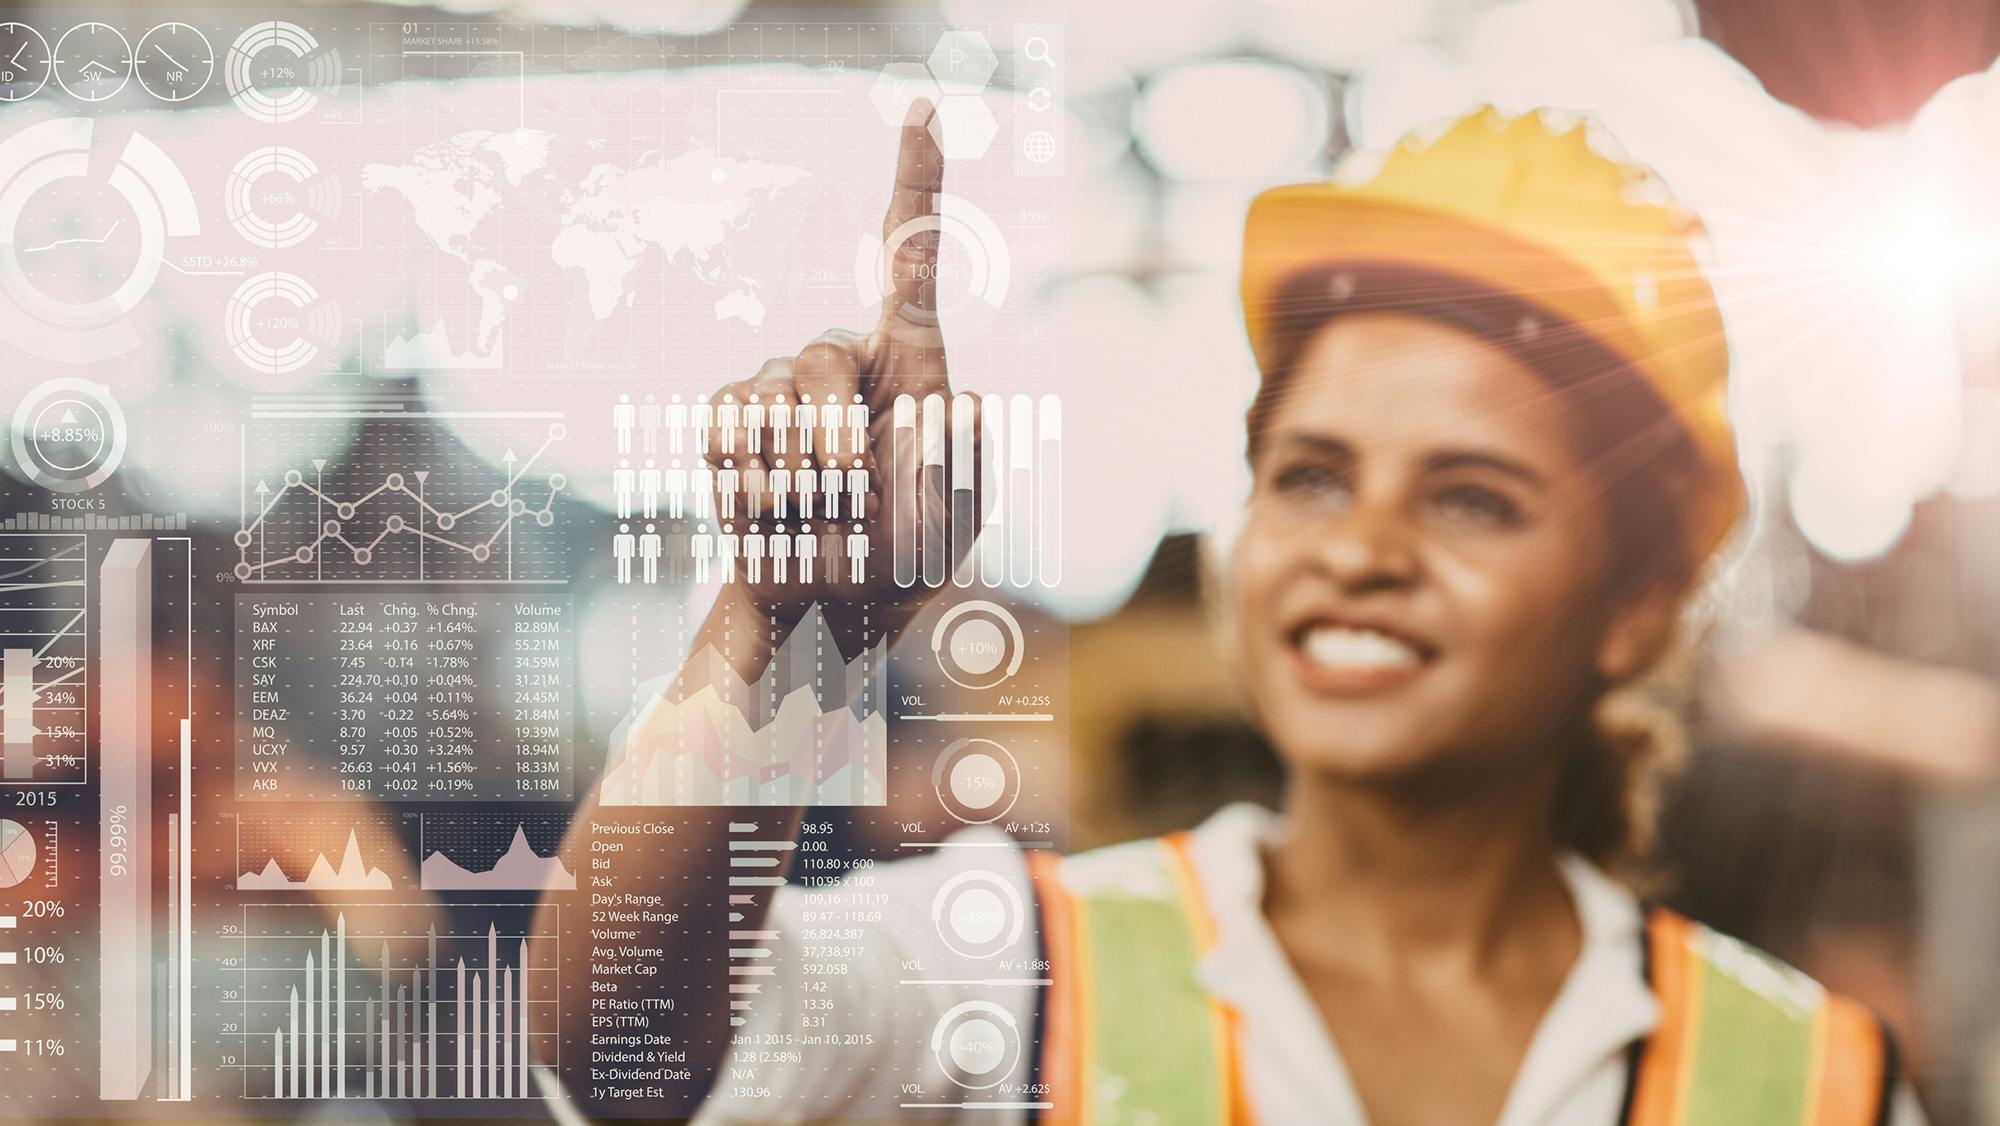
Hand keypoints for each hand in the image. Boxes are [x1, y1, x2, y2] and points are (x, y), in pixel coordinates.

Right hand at [702, 100, 976, 650]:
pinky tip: (774, 510)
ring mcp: (780, 386)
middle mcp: (843, 359)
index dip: (916, 181)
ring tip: (822, 516)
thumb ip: (965, 464)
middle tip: (851, 497)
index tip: (923, 107)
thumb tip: (968, 402)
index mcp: (911, 363)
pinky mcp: (732, 419)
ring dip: (797, 474)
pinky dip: (750, 481)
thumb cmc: (906, 557)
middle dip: (832, 437)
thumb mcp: (955, 520)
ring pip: (771, 398)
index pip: (910, 259)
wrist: (830, 607)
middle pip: (822, 358)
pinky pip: (727, 428)